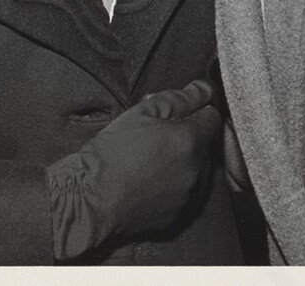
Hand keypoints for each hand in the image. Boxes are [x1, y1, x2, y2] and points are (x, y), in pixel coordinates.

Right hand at [48, 79, 220, 258]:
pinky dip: (179, 182)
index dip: (196, 109)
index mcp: (190, 140)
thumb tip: (203, 90)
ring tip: (155, 157)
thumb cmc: (112, 152)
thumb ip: (179, 98)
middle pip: (207, 142)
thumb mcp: (142, 112)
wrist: (92, 199)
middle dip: (190, 134)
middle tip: (160, 132)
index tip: (180, 110)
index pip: (212, 116)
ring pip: (199, 167)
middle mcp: (197, 169)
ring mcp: (191, 194)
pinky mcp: (181, 214)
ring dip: (186, 159)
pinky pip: (189, 190)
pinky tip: (154, 177)